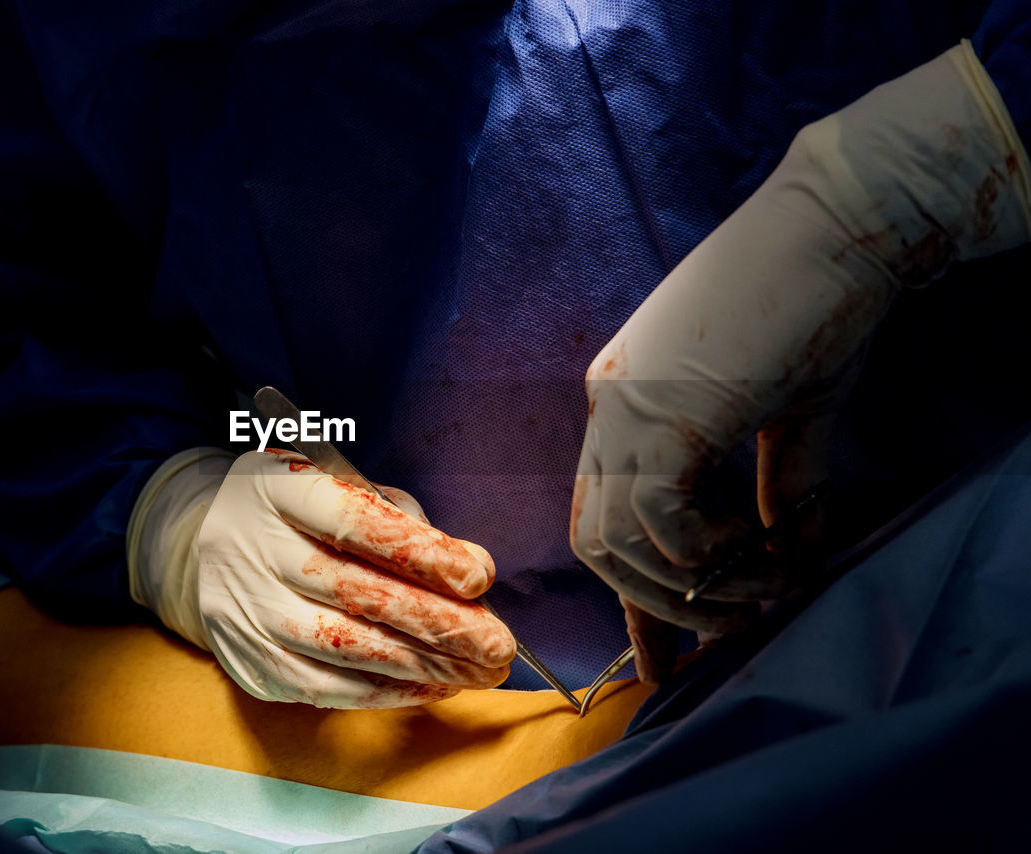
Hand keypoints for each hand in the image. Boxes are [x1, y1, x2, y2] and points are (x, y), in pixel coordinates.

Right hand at [131, 448, 514, 707]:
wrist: (203, 546)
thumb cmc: (296, 512)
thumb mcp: (338, 484)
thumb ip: (398, 519)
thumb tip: (467, 574)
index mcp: (279, 488)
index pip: (353, 521)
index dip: (419, 552)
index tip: (478, 576)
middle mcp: (253, 548)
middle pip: (354, 592)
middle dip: (437, 622)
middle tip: (498, 646)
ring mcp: (245, 610)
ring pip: (343, 647)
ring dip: (422, 666)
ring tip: (479, 672)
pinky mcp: (249, 661)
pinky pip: (324, 687)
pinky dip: (386, 692)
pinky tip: (433, 687)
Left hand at [571, 41, 1029, 681]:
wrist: (839, 227)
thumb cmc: (817, 310)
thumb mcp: (788, 414)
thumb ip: (774, 486)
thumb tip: (785, 552)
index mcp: (625, 404)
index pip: (605, 515)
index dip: (634, 593)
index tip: (671, 653)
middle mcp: (608, 408)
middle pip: (593, 540)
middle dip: (657, 603)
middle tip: (732, 628)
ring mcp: (625, 408)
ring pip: (618, 541)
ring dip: (695, 588)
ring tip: (766, 591)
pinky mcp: (661, 412)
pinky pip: (659, 518)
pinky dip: (712, 554)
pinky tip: (767, 546)